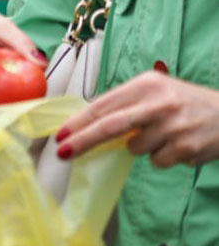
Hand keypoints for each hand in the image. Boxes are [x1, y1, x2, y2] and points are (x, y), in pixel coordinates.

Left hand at [56, 71, 218, 166]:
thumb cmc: (184, 103)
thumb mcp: (156, 91)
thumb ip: (125, 104)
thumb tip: (85, 125)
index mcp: (147, 84)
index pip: (103, 105)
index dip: (78, 122)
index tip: (60, 135)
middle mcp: (159, 102)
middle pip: (109, 127)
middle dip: (82, 141)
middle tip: (63, 153)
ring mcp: (172, 126)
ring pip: (134, 148)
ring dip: (141, 147)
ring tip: (164, 135)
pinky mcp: (185, 147)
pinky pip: (156, 161)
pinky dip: (162, 157)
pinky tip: (179, 144)